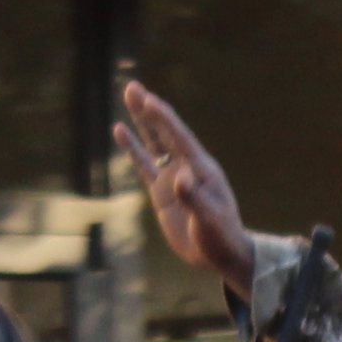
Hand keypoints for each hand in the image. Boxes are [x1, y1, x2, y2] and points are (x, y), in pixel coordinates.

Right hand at [114, 82, 255, 298]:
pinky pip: (143, 164)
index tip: (149, 100)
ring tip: (128, 96)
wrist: (221, 255)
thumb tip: (178, 178)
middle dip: (149, 110)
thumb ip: (194, 198)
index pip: (179, 137)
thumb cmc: (221, 237)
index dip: (164, 118)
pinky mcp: (162, 191)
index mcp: (202, 168)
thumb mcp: (209, 220)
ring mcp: (173, 177)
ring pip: (153, 142)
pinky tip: (120, 131)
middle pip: (164, 132)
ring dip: (141, 121)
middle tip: (132, 86)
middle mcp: (187, 166)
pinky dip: (132, 148)